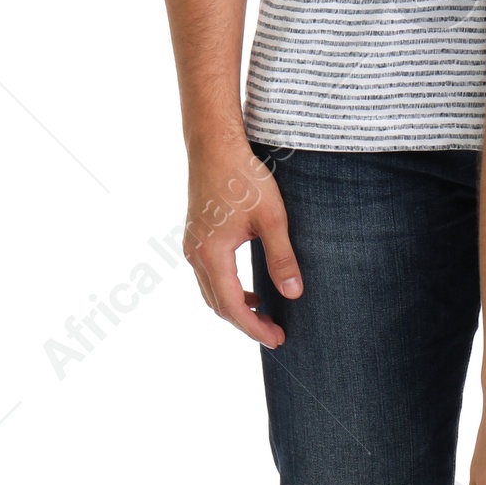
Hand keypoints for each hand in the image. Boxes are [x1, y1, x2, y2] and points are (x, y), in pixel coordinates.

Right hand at [184, 136, 299, 348]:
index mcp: (211, 255)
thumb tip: (294, 294)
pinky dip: (228, 289)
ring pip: (211, 291)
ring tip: (264, 314)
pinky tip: (250, 286)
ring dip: (235, 306)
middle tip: (275, 333)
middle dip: (246, 323)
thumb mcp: (272, 217)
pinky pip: (209, 275)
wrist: (215, 145)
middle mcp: (195, 255)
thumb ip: (282, 258)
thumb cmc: (244, 177)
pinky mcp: (196, 235)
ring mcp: (192, 245)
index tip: (278, 339)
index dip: (255, 328)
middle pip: (218, 304)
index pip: (232, 307)